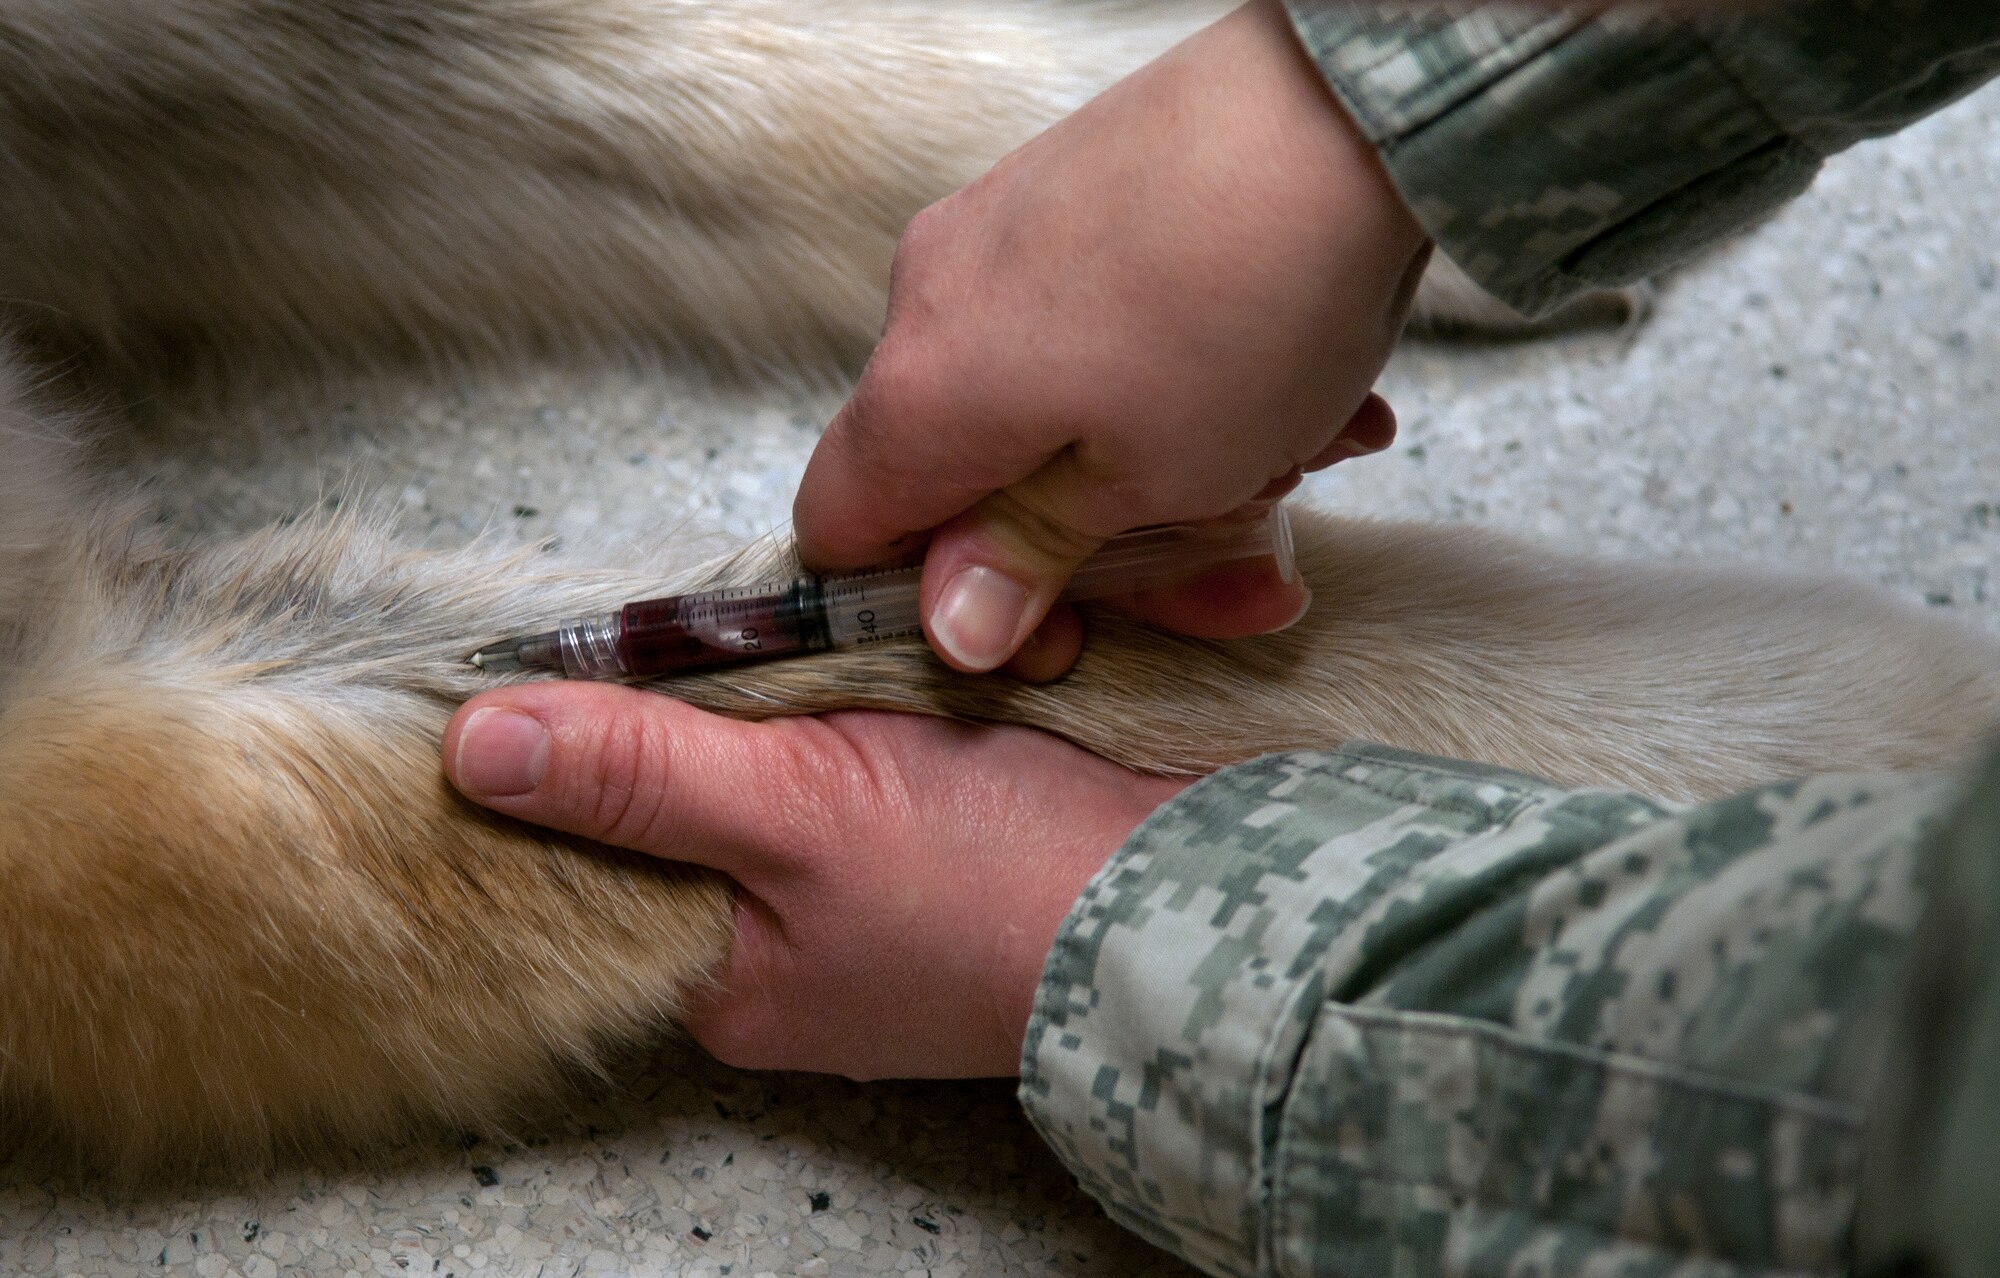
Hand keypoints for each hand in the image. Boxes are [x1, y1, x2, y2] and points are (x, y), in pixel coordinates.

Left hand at [442, 686, 1188, 1078]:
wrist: (1205, 897)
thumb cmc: (1005, 886)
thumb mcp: (803, 814)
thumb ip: (642, 774)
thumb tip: (470, 748)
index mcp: (727, 978)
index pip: (603, 843)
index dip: (599, 736)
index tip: (634, 651)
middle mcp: (787, 955)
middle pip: (702, 788)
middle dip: (746, 697)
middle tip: (809, 657)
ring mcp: (869, 908)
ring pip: (793, 755)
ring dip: (830, 686)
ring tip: (904, 666)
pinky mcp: (943, 851)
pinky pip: (874, 751)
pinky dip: (894, 698)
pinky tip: (944, 673)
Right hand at [793, 0, 1428, 675]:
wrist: (1342, 104)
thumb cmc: (1243, 305)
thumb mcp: (1146, 483)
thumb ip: (1032, 557)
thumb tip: (954, 628)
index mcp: (922, 394)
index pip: (844, 528)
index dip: (927, 604)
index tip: (1042, 630)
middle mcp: (933, 301)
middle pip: (973, 472)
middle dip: (1108, 538)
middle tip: (1231, 563)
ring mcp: (1000, 232)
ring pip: (1057, 401)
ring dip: (1175, 459)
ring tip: (1298, 455)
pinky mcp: (1069, 190)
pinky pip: (1099, 327)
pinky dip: (1184, 379)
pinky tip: (1301, 392)